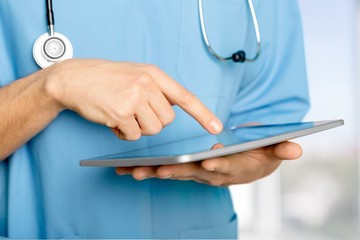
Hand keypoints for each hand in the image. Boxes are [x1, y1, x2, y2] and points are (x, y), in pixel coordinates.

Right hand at [45, 59, 222, 139]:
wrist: (75, 78)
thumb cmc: (106, 78)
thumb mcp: (136, 74)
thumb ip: (156, 89)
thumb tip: (172, 108)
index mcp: (154, 74)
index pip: (185, 96)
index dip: (203, 114)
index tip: (216, 127)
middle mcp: (147, 84)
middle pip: (166, 120)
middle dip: (152, 121)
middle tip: (134, 112)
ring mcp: (134, 98)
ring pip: (152, 130)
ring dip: (138, 128)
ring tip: (122, 114)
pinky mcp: (121, 113)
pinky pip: (133, 136)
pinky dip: (123, 133)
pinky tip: (112, 120)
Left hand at [115, 141, 302, 185]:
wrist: (248, 166)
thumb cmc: (258, 157)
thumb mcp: (273, 152)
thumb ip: (281, 150)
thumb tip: (296, 148)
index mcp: (233, 168)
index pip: (226, 167)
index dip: (220, 165)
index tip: (210, 162)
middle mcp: (212, 174)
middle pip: (193, 172)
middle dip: (176, 170)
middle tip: (157, 169)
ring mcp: (197, 174)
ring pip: (175, 173)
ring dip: (154, 172)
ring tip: (132, 171)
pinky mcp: (187, 170)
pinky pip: (167, 170)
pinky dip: (149, 170)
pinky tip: (129, 170)